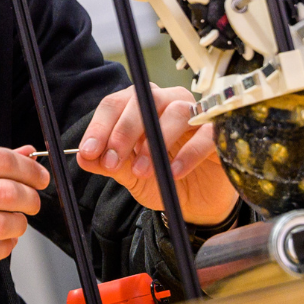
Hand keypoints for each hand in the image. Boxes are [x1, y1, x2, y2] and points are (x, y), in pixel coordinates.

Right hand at [0, 147, 49, 300]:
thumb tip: (28, 153)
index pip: (0, 160)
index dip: (30, 169)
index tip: (40, 176)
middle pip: (6, 193)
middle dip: (31, 198)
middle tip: (33, 202)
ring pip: (1, 224)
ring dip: (20, 224)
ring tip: (17, 223)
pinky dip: (5, 247)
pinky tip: (3, 241)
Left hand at [77, 85, 238, 226]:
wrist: (197, 204)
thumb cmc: (164, 179)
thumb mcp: (131, 176)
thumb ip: (110, 164)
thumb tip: (84, 157)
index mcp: (142, 107)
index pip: (117, 103)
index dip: (101, 126)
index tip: (90, 152)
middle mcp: (169, 102)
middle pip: (146, 99)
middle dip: (124, 130)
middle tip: (112, 160)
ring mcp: (196, 114)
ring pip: (176, 111)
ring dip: (155, 142)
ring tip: (142, 171)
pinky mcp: (219, 132)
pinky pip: (205, 134)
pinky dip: (188, 153)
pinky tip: (173, 172)